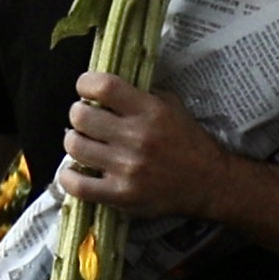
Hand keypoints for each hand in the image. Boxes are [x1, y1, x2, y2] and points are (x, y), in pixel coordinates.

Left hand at [61, 70, 230, 219]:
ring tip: (84, 143)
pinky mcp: (122, 196)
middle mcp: (137, 138)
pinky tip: (76, 171)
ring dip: (75, 142)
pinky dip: (69, 176)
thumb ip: (140, 94)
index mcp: (150, 111)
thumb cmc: (188, 141)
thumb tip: (103, 87)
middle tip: (87, 120)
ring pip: (74, 146)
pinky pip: (77, 185)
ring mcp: (128, 169)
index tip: (86, 89)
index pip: (103, 86)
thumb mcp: (171, 105)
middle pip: (80, 116)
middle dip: (79, 114)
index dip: (86, 83)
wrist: (209, 182)